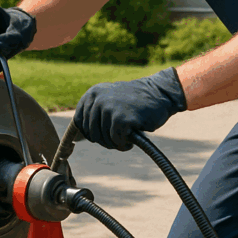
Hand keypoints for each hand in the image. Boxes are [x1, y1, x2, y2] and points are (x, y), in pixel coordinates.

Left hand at [74, 68, 188, 149]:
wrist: (160, 93)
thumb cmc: (136, 101)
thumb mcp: (111, 100)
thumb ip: (95, 113)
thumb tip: (77, 137)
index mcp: (93, 93)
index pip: (79, 121)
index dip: (89, 133)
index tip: (102, 135)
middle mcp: (98, 99)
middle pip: (91, 133)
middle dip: (105, 140)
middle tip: (119, 135)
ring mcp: (109, 108)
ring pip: (103, 139)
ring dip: (115, 142)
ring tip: (128, 134)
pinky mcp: (121, 119)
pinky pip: (117, 141)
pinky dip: (124, 144)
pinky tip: (132, 136)